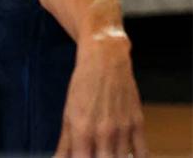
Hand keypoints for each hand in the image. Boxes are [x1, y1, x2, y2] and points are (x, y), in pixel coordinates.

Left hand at [56, 28, 146, 156]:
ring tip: (105, 154)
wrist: (105, 60)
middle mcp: (104, 131)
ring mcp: (123, 128)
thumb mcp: (68, 113)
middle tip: (93, 155)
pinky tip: (126, 156)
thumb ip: (65, 141)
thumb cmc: (83, 85)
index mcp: (82, 129)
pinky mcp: (138, 123)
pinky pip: (142, 152)